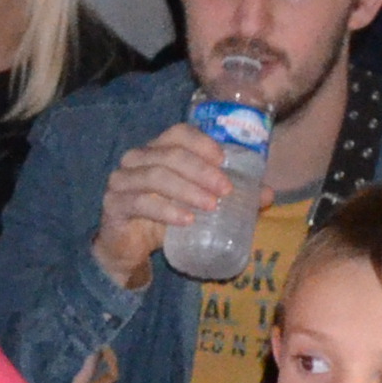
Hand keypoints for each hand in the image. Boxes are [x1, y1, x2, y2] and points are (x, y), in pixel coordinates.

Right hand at [91, 123, 245, 290]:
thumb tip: (267, 193)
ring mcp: (121, 181)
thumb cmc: (165, 219)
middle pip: (169, 153)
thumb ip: (230, 197)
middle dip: (201, 170)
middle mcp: (136, 159)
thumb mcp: (199, 205)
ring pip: (155, 175)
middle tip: (225, 190)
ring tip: (210, 206)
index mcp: (157, 151)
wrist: (128, 250)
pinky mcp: (113, 205)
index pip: (178, 133)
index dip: (202, 143)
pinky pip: (140, 202)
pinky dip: (166, 210)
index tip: (224, 160)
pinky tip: (185, 220)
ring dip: (187, 189)